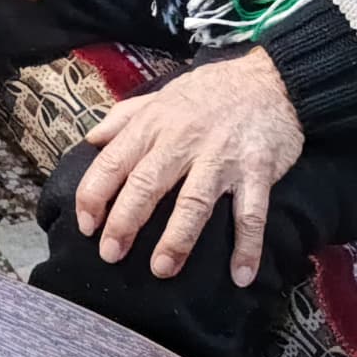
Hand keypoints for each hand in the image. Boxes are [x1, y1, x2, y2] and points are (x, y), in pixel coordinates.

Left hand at [73, 48, 304, 285]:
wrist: (271, 81)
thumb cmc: (211, 91)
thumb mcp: (161, 95)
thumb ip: (124, 117)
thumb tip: (92, 140)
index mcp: (154, 125)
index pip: (114, 161)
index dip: (94, 194)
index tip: (85, 224)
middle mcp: (183, 141)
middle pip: (146, 184)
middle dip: (125, 222)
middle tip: (110, 254)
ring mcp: (221, 157)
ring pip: (194, 202)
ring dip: (177, 238)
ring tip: (162, 268)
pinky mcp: (257, 170)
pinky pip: (251, 213)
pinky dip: (248, 246)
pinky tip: (240, 275)